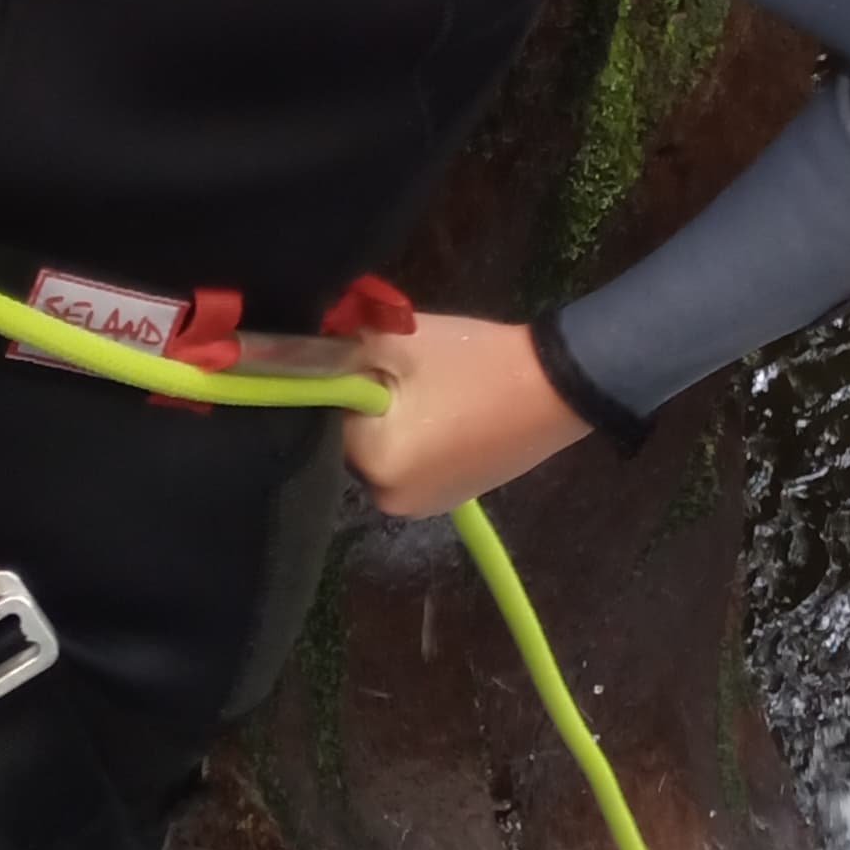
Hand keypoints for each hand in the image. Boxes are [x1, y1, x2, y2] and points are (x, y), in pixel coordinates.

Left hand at [333, 309, 590, 520]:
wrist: (556, 386)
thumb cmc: (472, 362)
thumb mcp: (397, 342)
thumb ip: (336, 351)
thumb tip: (294, 358)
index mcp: (375, 464)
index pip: (326, 418)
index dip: (345, 382)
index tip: (370, 357)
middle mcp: (390, 500)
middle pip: (351, 440)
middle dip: (366, 406)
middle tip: (404, 369)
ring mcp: (422, 506)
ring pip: (380, 452)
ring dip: (391, 423)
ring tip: (430, 389)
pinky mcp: (448, 500)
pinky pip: (410, 465)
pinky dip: (417, 439)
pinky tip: (445, 412)